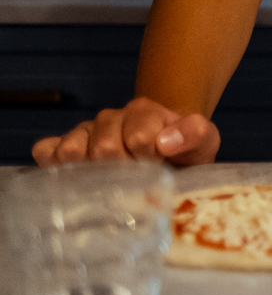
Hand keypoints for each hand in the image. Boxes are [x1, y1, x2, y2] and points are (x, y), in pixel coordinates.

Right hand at [31, 98, 220, 166]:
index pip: (139, 136)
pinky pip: (47, 152)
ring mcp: (85, 133)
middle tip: (135, 180)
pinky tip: (77, 181)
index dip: (150, 158)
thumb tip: (166, 141)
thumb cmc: (182, 151)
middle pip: (105, 147)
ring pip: (73, 150)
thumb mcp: (202, 141)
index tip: (159, 167)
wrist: (163, 153)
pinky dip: (56, 168)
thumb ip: (195, 134)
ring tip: (111, 182)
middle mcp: (111, 118)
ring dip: (92, 173)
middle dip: (123, 170)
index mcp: (144, 112)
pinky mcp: (62, 148)